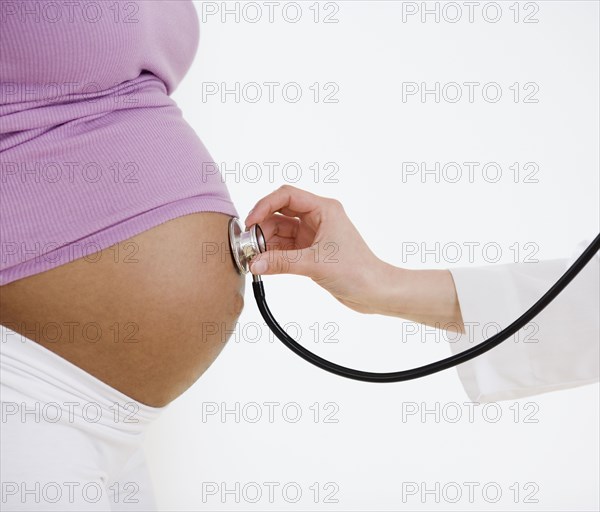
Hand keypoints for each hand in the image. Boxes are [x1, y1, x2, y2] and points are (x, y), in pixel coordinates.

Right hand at [244, 185, 394, 313]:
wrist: (375, 291)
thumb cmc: (357, 271)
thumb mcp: (315, 264)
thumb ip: (281, 263)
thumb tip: (254, 263)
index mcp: (324, 209)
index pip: (287, 195)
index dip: (264, 205)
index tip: (250, 222)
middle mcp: (318, 218)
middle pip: (280, 212)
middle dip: (262, 226)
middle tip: (249, 245)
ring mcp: (314, 234)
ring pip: (281, 231)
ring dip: (266, 242)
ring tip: (254, 257)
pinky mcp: (311, 251)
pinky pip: (285, 247)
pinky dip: (273, 254)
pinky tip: (263, 263)